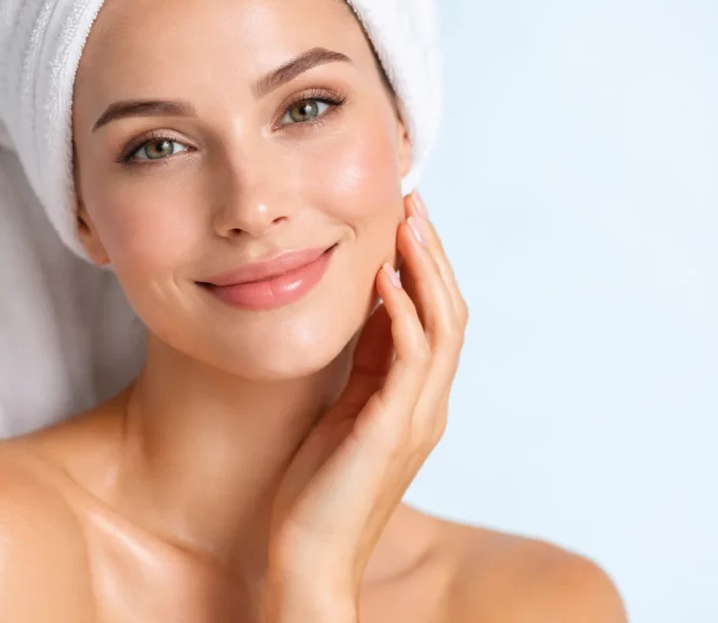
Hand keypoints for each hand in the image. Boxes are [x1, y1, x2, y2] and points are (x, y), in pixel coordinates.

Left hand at [267, 193, 467, 611]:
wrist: (309, 555)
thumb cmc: (316, 487)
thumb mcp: (342, 412)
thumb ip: (361, 369)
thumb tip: (360, 316)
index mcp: (414, 400)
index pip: (435, 319)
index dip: (425, 267)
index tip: (405, 219)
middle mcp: (427, 406)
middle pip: (450, 313)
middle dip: (433, 255)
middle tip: (412, 202)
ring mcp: (415, 418)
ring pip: (441, 328)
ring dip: (426, 271)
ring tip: (407, 223)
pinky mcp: (391, 430)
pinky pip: (409, 361)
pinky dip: (402, 315)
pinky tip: (384, 281)